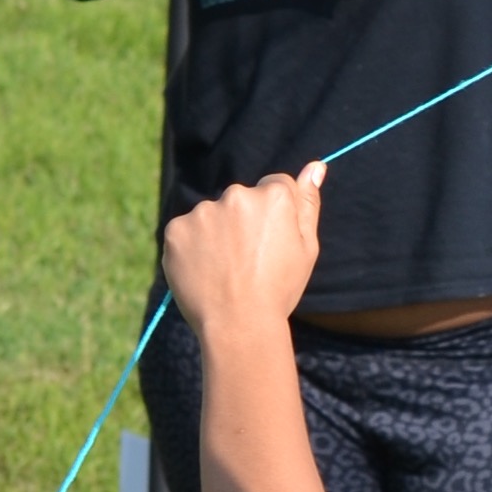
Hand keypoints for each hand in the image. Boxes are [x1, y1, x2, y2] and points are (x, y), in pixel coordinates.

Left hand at [163, 166, 326, 342]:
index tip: (271, 245)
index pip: (275, 187)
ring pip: (212, 217)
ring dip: (217, 236)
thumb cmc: (279, 290)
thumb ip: (308, 203)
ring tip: (225, 272)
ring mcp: (203, 212)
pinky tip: (205, 273)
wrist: (238, 326)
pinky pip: (186, 233)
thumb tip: (315, 166)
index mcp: (273, 196)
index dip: (274, 218)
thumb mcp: (306, 248)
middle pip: (241, 201)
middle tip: (248, 264)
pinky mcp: (176, 230)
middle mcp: (237, 195)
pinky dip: (192, 249)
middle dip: (244, 224)